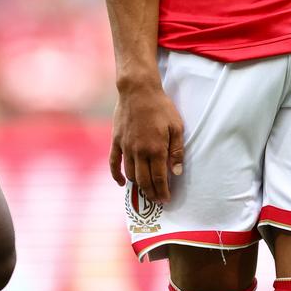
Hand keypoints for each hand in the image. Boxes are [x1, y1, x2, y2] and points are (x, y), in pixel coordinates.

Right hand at [109, 78, 184, 205]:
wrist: (138, 91)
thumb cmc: (161, 107)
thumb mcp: (177, 127)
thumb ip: (177, 151)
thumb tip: (177, 172)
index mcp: (156, 149)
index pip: (159, 178)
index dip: (162, 191)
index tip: (166, 200)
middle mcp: (140, 151)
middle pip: (144, 180)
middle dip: (151, 193)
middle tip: (157, 200)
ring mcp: (126, 147)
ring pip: (130, 174)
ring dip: (137, 186)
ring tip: (145, 191)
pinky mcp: (116, 141)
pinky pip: (114, 163)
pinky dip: (116, 175)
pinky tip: (122, 183)